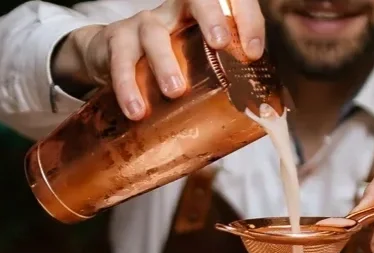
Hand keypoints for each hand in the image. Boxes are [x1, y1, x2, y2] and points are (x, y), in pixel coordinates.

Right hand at [54, 0, 264, 119]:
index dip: (247, 18)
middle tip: (220, 44)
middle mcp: (175, 13)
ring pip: (155, 34)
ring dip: (166, 64)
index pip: (230, 2)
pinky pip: (122, 60)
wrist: (110, 58)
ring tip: (175, 92)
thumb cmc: (168, 65)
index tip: (254, 52)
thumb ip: (223, 83)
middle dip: (211, 18)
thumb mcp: (197, 67)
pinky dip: (128, 86)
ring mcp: (145, 24)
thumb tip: (263, 120)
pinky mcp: (117, 40)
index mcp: (202, 18)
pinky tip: (137, 110)